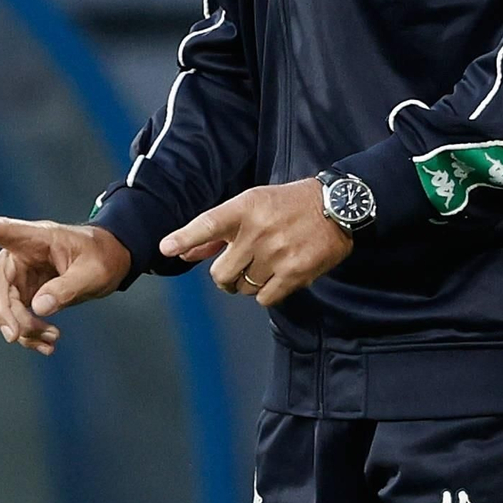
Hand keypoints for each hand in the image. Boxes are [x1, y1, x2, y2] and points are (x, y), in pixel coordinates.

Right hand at [0, 215, 131, 353]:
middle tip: (15, 334)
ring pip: (4, 305)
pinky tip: (47, 345)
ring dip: (22, 327)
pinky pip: (16, 317)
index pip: (2, 230)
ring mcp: (19, 275)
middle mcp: (20, 254)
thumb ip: (67, 288)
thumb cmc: (102, 257)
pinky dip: (28, 333)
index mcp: (36, 237)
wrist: (110, 262)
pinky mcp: (24, 293)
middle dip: (1, 311)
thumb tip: (38, 308)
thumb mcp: (93, 272)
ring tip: (51, 339)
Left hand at [159, 179, 352, 307]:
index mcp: (246, 208)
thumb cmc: (290, 204)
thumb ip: (217, 232)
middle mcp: (259, 230)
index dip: (185, 237)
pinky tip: (278, 276)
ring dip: (248, 283)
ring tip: (264, 267)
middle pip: (220, 273)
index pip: (208, 224)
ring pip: (242, 288)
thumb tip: (181, 253)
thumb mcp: (253, 205)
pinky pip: (264, 298)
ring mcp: (277, 253)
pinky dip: (266, 293)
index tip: (165, 248)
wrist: (337, 206)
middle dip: (224, 276)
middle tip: (236, 269)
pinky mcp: (295, 272)